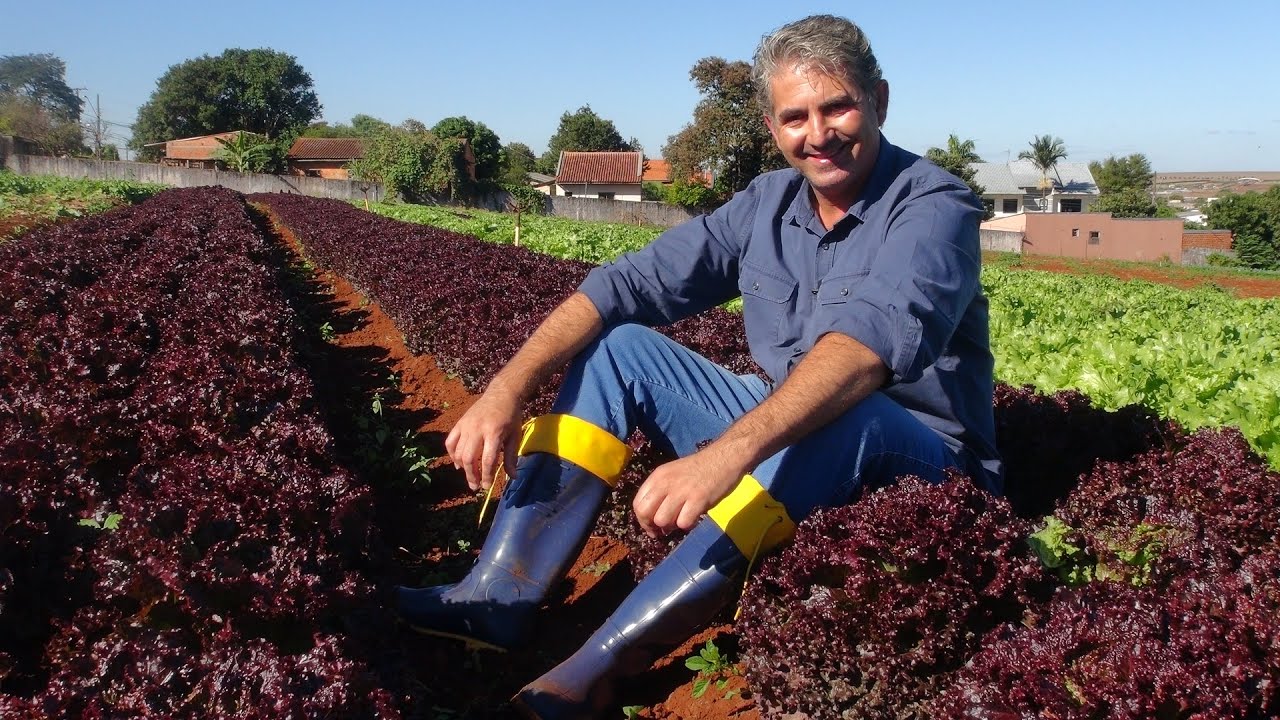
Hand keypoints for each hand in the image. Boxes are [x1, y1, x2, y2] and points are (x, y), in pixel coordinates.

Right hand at [444, 388, 522, 491]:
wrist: (502, 393)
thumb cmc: (511, 416)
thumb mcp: (515, 436)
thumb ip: (511, 457)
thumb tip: (512, 477)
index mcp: (494, 433)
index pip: (487, 460)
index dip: (486, 476)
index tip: (487, 486)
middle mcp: (477, 429)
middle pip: (469, 458)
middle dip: (472, 475)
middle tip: (476, 486)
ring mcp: (466, 425)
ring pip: (458, 452)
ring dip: (462, 467)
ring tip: (470, 476)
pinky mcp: (460, 423)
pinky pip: (450, 442)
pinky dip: (452, 454)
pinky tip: (458, 462)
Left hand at [632, 448, 746, 537]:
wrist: (724, 457)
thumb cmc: (699, 468)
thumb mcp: (673, 473)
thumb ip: (661, 492)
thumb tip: (654, 520)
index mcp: (657, 476)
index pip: (637, 503)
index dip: (642, 520)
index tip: (651, 527)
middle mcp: (665, 483)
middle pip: (645, 514)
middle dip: (652, 526)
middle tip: (663, 530)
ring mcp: (681, 491)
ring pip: (662, 521)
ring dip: (671, 526)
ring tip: (682, 519)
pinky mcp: (698, 499)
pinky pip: (683, 523)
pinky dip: (688, 525)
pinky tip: (695, 517)